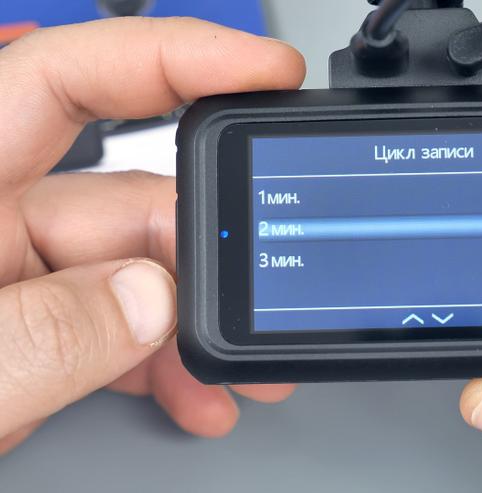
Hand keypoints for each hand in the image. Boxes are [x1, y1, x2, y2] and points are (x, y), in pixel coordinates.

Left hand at [0, 17, 306, 453]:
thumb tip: (146, 299)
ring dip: (196, 325)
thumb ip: (31, 340)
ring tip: (233, 377)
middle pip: (123, 200)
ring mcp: (6, 286)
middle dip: (205, 251)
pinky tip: (192, 393)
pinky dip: (164, 360)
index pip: (63, 81)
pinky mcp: (27, 339)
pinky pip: (117, 330)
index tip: (263, 69)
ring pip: (135, 276)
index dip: (173, 58)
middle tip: (254, 299)